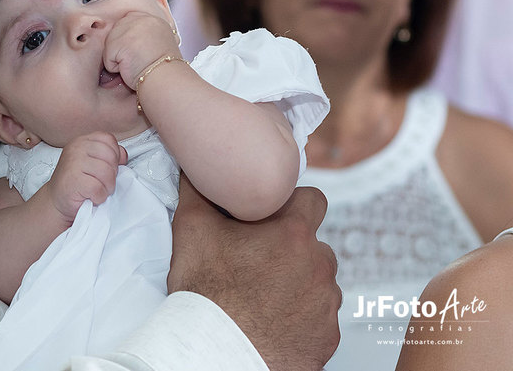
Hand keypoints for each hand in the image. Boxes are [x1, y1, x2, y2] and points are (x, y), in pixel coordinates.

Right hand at [44, 132, 126, 223]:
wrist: (56, 201)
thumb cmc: (76, 183)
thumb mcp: (92, 163)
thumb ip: (108, 155)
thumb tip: (123, 155)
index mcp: (82, 141)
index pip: (108, 139)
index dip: (114, 155)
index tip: (106, 167)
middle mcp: (76, 149)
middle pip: (110, 156)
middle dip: (112, 173)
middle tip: (101, 182)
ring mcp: (73, 163)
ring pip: (107, 173)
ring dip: (106, 187)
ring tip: (96, 190)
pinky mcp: (74, 180)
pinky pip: (98, 188)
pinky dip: (99, 197)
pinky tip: (91, 196)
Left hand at [102, 9, 181, 87]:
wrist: (166, 81)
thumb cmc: (163, 71)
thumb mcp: (158, 44)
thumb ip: (143, 36)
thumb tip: (127, 41)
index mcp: (152, 19)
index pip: (127, 24)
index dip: (130, 42)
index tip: (143, 54)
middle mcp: (139, 19)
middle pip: (116, 33)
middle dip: (123, 50)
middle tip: (141, 60)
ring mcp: (128, 28)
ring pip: (110, 46)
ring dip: (120, 60)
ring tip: (137, 64)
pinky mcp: (117, 42)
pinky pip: (107, 59)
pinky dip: (116, 69)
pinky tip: (131, 68)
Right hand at [168, 176, 340, 370]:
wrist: (218, 350)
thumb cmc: (207, 292)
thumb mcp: (192, 229)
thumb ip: (198, 191)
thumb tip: (195, 170)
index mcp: (294, 233)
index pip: (313, 199)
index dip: (291, 204)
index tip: (270, 218)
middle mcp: (319, 265)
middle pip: (315, 244)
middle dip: (292, 248)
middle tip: (258, 259)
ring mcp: (327, 303)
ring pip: (319, 281)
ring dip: (299, 282)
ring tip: (263, 294)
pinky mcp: (327, 335)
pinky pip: (320, 317)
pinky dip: (301, 316)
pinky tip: (272, 319)